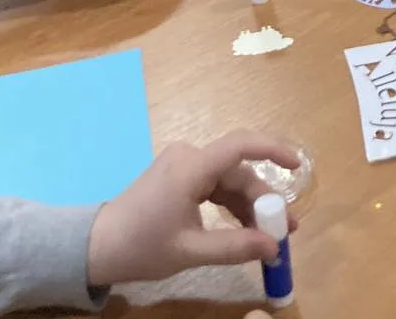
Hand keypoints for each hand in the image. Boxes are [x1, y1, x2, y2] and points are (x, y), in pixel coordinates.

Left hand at [86, 131, 300, 285]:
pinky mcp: (179, 177)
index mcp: (190, 167)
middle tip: (286, 231)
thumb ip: (235, 247)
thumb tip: (274, 247)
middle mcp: (189, 158)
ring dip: (249, 207)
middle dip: (263, 201)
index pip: (240, 146)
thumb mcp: (191, 251)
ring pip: (229, 181)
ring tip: (270, 236)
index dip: (272, 149)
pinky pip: (215, 186)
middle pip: (238, 172)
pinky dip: (232, 206)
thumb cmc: (142, 246)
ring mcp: (183, 166)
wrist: (98, 247)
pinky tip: (245, 229)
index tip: (298, 166)